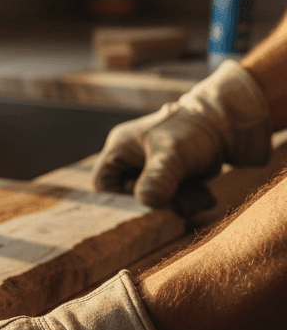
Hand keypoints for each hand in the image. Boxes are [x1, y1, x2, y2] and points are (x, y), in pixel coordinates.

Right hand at [92, 60, 270, 216]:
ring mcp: (147, 172)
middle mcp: (129, 161)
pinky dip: (186, 202)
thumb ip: (159, 177)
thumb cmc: (193, 131)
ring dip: (178, 204)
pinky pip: (169, 200)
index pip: (102, 183)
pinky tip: (203, 195)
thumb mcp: (173, 154)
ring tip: (200, 196)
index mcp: (118, 150)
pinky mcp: (166, 180)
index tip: (147, 198)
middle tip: (185, 202)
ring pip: (154, 202)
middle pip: (131, 197)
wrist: (225, 125)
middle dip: (161, 203)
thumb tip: (146, 201)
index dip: (121, 197)